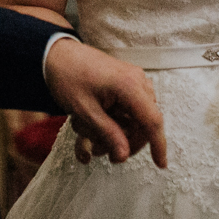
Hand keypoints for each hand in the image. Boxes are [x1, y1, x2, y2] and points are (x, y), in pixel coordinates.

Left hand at [43, 38, 166, 168]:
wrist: (58, 54)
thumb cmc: (68, 78)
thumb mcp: (85, 111)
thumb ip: (108, 134)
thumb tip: (124, 156)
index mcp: (129, 85)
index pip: (152, 120)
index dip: (158, 145)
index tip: (161, 164)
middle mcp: (137, 80)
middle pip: (144, 123)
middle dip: (125, 142)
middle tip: (101, 152)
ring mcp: (133, 79)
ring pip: (136, 118)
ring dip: (117, 132)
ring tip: (90, 138)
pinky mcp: (127, 82)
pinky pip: (129, 109)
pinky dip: (115, 121)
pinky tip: (95, 124)